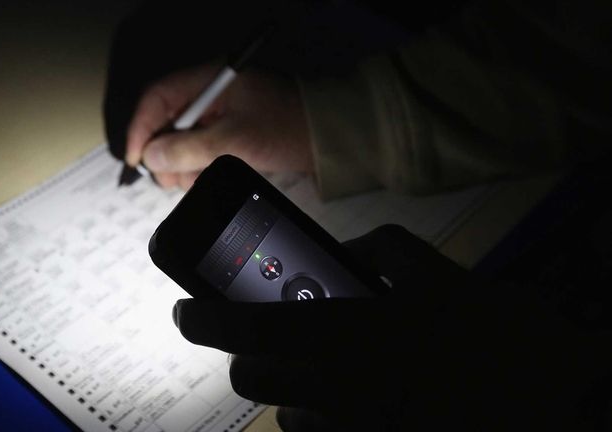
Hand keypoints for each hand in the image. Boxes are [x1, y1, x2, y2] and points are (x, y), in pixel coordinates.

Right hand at [126, 64, 312, 188]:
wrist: (327, 137)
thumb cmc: (287, 127)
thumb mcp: (234, 140)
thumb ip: (189, 149)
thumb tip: (151, 157)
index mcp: (210, 80)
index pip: (159, 97)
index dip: (141, 127)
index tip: (137, 158)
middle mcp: (211, 91)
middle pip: (168, 117)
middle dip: (162, 151)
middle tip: (166, 179)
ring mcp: (221, 110)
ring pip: (184, 135)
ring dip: (180, 161)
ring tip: (186, 183)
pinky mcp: (231, 127)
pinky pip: (202, 144)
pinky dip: (197, 163)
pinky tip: (200, 179)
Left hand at [172, 225, 611, 430]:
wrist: (555, 406)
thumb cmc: (497, 336)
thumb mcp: (443, 274)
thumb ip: (387, 250)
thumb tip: (355, 249)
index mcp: (348, 332)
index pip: (246, 327)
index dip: (202, 318)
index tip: (183, 309)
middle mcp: (338, 385)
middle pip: (250, 377)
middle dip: (244, 354)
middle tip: (261, 335)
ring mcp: (354, 426)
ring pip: (285, 414)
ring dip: (288, 388)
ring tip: (319, 367)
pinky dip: (323, 416)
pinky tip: (354, 400)